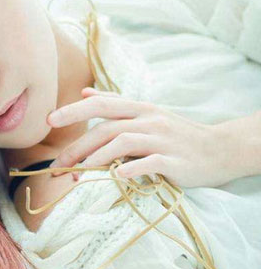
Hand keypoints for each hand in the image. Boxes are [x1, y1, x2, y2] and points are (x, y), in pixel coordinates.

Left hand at [45, 87, 237, 187]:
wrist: (220, 149)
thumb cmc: (176, 133)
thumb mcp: (147, 113)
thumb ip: (116, 103)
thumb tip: (85, 92)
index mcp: (139, 109)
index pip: (100, 106)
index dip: (73, 111)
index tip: (48, 120)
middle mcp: (149, 120)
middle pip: (106, 128)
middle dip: (78, 145)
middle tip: (58, 164)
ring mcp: (162, 140)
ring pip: (123, 142)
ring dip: (97, 158)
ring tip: (78, 173)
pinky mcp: (174, 161)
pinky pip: (149, 162)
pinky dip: (130, 168)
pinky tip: (115, 176)